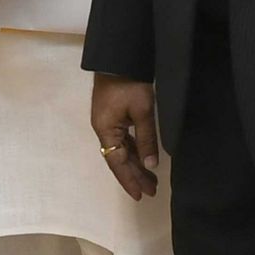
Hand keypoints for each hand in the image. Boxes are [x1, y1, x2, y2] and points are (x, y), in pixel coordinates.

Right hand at [90, 74, 159, 200]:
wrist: (119, 58)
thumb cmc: (130, 84)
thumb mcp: (143, 112)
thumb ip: (146, 140)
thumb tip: (151, 165)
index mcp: (105, 130)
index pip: (117, 162)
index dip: (129, 180)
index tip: (140, 195)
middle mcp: (103, 129)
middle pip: (118, 159)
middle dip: (134, 175)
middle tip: (152, 191)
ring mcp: (107, 122)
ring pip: (121, 150)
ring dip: (135, 164)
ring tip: (151, 179)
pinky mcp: (113, 116)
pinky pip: (122, 140)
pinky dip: (133, 151)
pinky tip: (143, 158)